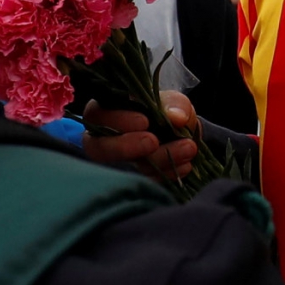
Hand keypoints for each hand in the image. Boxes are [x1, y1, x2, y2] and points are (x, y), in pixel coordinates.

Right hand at [81, 89, 197, 183]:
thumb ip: (174, 103)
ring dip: (157, 161)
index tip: (144, 122)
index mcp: (105, 111)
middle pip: (99, 148)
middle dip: (125, 147)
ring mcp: (117, 164)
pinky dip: (166, 175)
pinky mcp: (133, 181)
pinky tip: (185, 166)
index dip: (118, 120)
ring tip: (187, 149)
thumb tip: (176, 117)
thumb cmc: (166, 112)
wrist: (180, 136)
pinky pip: (143, 182)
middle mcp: (103, 140)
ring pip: (123, 168)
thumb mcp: (173, 102)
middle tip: (152, 142)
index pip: (97, 116)